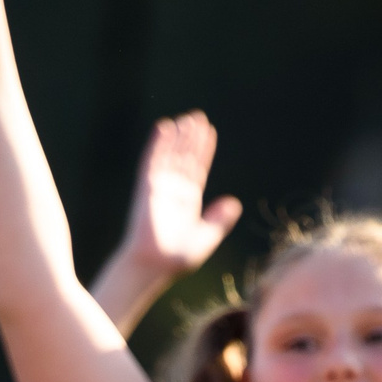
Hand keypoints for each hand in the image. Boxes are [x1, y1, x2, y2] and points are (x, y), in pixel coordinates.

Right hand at [117, 113, 240, 280]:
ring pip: (170, 155)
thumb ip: (220, 220)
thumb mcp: (207, 237)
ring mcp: (160, 187)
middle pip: (185, 158)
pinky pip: (152, 160)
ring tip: (187, 118)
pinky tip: (164, 127)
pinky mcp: (148, 187)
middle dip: (191, 139)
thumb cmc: (177, 258)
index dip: (203, 151)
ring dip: (178, 137)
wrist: (154, 265)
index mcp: (188, 201)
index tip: (209, 133)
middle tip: (199, 117)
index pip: (197, 169)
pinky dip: (157, 144)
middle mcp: (174, 191)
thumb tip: (234, 202)